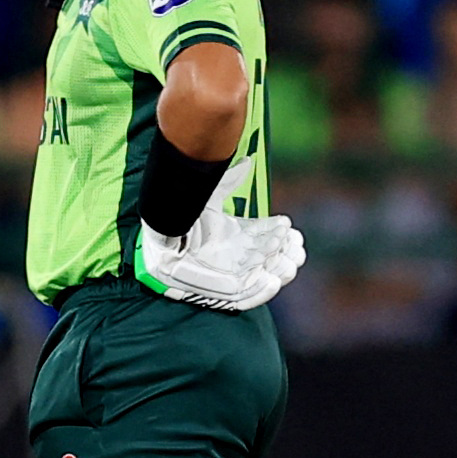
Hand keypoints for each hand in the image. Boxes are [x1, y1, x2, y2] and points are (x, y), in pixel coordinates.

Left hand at [136, 160, 304, 311]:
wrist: (164, 232)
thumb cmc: (182, 216)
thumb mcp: (209, 198)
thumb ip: (229, 181)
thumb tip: (247, 160)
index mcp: (240, 239)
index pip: (271, 242)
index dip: (284, 237)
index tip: (289, 229)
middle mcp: (239, 259)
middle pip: (274, 262)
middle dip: (288, 256)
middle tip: (292, 246)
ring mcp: (231, 276)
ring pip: (266, 279)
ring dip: (280, 272)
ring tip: (287, 261)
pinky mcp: (220, 290)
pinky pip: (244, 298)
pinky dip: (260, 292)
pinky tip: (273, 280)